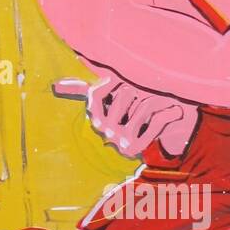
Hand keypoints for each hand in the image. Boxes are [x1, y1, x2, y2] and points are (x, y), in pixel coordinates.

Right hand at [53, 74, 198, 156]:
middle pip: (125, 94)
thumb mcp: (104, 101)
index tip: (122, 81)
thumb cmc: (125, 114)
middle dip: (139, 88)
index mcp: (96, 118)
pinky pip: (156, 123)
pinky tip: (176, 111)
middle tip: (149, 90)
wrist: (148, 139)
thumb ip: (80, 90)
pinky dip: (169, 115)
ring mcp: (120, 140)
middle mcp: (105, 131)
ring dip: (159, 100)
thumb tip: (53, 85)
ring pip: (143, 107)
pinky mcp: (137, 148)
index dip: (113, 83)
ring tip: (167, 99)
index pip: (99, 92)